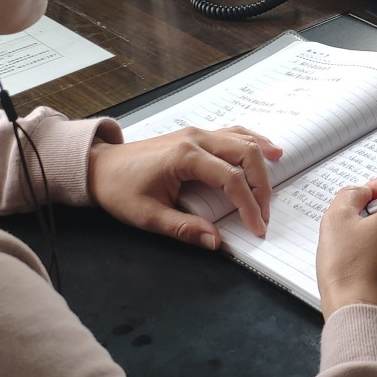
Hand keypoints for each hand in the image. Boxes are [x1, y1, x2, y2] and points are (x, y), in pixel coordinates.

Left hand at [86, 127, 281, 247]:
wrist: (99, 166)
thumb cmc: (119, 189)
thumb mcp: (147, 216)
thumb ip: (184, 229)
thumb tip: (215, 242)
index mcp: (185, 156)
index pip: (231, 179)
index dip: (249, 206)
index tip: (257, 228)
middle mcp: (195, 138)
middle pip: (245, 154)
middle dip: (261, 186)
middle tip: (264, 214)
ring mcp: (196, 133)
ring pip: (242, 139)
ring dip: (261, 162)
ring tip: (277, 182)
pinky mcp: (196, 136)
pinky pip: (233, 134)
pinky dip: (253, 143)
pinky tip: (267, 151)